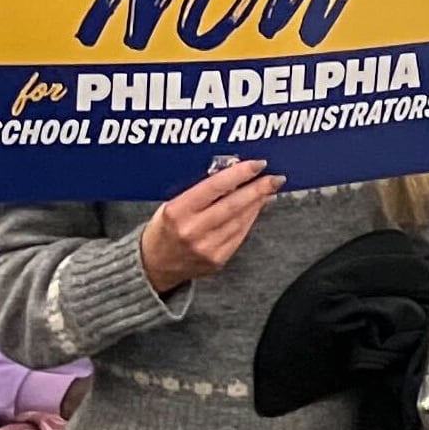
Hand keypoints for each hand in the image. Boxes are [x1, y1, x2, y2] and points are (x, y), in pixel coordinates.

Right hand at [139, 160, 278, 292]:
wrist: (154, 265)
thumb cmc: (164, 228)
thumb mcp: (172, 204)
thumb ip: (200, 191)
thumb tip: (234, 175)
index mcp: (177, 212)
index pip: (214, 187)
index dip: (239, 174)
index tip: (257, 164)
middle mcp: (192, 231)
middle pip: (234, 205)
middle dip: (258, 189)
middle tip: (275, 177)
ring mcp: (207, 248)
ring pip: (241, 220)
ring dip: (258, 203)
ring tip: (268, 189)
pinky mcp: (217, 260)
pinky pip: (240, 235)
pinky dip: (250, 219)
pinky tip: (256, 208)